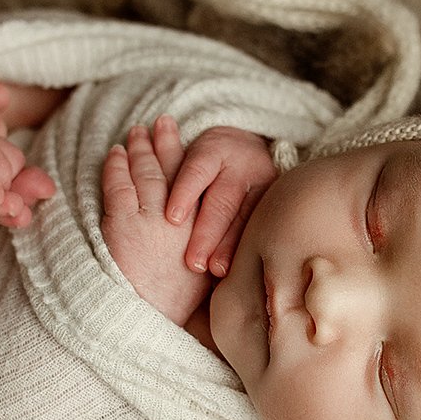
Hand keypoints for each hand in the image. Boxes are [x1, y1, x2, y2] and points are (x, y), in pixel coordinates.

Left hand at [101, 116, 213, 325]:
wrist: (157, 319)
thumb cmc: (180, 304)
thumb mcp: (209, 274)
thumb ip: (210, 245)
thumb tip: (212, 238)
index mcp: (201, 226)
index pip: (196, 180)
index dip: (185, 155)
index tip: (180, 135)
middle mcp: (181, 217)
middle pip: (174, 170)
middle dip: (165, 143)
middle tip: (161, 122)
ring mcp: (152, 218)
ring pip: (146, 173)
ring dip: (140, 150)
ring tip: (136, 132)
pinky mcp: (124, 224)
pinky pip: (119, 186)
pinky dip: (115, 167)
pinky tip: (114, 154)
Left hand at [162, 125, 278, 274]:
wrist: (248, 151)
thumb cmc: (208, 163)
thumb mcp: (192, 160)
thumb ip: (173, 175)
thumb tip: (145, 200)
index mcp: (214, 149)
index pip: (196, 170)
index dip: (184, 193)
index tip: (171, 219)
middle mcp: (241, 164)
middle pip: (222, 201)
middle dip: (207, 233)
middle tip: (193, 262)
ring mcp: (263, 184)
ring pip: (245, 217)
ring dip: (229, 245)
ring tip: (217, 270)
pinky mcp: (275, 201)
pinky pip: (260, 227)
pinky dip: (246, 248)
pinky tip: (237, 269)